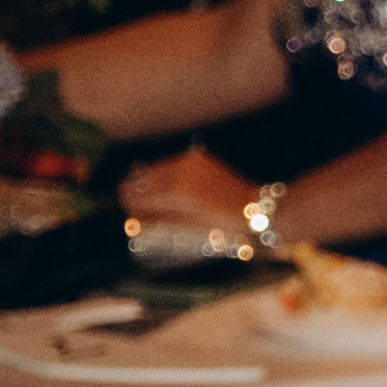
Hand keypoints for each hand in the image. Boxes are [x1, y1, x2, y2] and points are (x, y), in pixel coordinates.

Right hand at [118, 146, 262, 234]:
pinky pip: (169, 165)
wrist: (257, 210)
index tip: (132, 217)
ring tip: (158, 203)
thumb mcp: (187, 228)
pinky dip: (164, 177)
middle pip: (138, 179)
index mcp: (176, 191)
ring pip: (152, 170)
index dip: (129, 207)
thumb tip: (132, 219)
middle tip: (142, 211)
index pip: (134, 195)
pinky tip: (173, 192)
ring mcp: (189, 161)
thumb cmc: (224, 225)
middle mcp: (179, 170)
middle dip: (136, 196)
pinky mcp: (197, 158)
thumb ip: (157, 220)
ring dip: (149, 186)